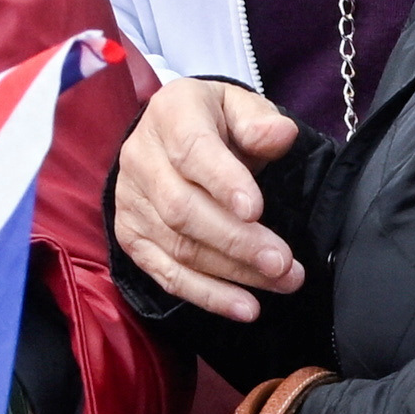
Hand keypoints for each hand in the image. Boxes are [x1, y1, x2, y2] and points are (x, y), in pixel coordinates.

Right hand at [112, 78, 303, 318]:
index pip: (192, 151)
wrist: (171, 138)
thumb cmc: (217, 123)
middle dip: (237, 240)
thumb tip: (280, 134)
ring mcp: (131, 202)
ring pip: (179, 247)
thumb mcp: (240, 106)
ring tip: (282, 282)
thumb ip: (260, 121)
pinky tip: (245, 307)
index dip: (222, 181)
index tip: (255, 209)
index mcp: (170, 114)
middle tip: (283, 262)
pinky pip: (167, 274)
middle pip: (183, 209)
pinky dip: (208, 295)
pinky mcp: (132, 237)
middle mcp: (140, 158)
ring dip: (233, 272)